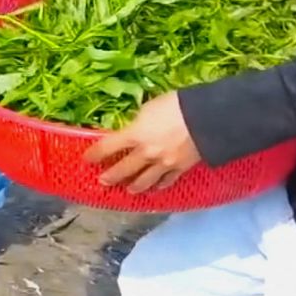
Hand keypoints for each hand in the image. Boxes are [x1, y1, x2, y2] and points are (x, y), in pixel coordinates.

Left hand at [87, 93, 201, 192]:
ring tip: (128, 190)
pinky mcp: (180, 168)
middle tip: (103, 181)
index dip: (95, 154)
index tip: (86, 159)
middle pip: (123, 170)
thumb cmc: (176, 106)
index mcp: (135, 135)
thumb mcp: (149, 108)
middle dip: (110, 176)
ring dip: (133, 187)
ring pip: (144, 181)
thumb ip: (138, 122)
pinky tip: (155, 188)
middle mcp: (145, 153)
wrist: (208, 118)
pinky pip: (166, 181)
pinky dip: (158, 186)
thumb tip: (134, 130)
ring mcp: (163, 164)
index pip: (107, 147)